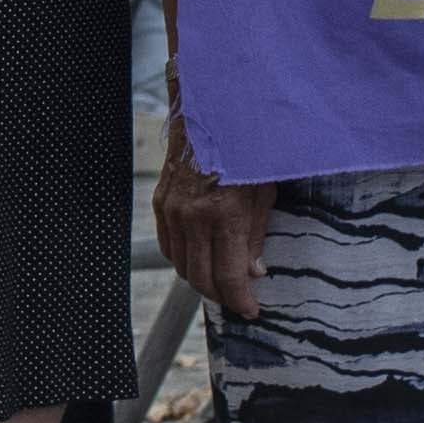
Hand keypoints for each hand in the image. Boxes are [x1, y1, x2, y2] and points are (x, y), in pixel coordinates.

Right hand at [150, 157, 269, 316]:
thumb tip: (254, 271)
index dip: (241, 300)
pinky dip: (184, 259)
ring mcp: (172, 211)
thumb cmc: (244, 149)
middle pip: (200, 279)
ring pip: (181, 266)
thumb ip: (256, 235)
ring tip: (221, 281)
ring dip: (201, 280)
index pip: (229, 276)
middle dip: (221, 296)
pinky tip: (201, 258)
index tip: (251, 309)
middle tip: (238, 300)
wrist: (209, 113)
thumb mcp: (263, 191)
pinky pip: (169, 246)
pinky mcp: (160, 203)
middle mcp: (193, 217)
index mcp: (224, 215)